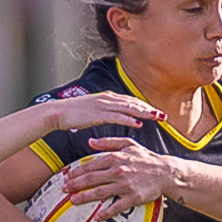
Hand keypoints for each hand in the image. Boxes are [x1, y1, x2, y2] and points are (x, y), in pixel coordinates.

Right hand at [41, 92, 165, 134]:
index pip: (130, 102)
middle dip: (149, 109)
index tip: (155, 112)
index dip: (144, 107)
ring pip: (129, 108)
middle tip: (163, 116)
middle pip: (134, 103)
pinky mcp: (98, 113)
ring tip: (157, 118)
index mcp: (107, 97)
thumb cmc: (72, 114)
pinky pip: (117, 116)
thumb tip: (112, 117)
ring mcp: (104, 105)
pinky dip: (129, 119)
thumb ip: (104, 112)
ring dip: (144, 113)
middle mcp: (108, 98)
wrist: (57, 112)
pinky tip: (138, 123)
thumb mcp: (92, 111)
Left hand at [64, 137, 178, 209]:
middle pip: (92, 179)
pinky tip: (96, 217)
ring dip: (85, 197)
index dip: (77, 171)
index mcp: (116, 158)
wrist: (166, 172)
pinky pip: (117, 207)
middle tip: (63, 190)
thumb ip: (109, 142)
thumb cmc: (147, 158)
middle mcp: (119, 171)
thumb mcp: (129, 144)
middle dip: (75, 185)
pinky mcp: (133, 198)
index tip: (66, 176)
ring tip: (73, 201)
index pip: (91, 165)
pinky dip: (106, 212)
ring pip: (100, 192)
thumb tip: (90, 141)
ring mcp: (126, 185)